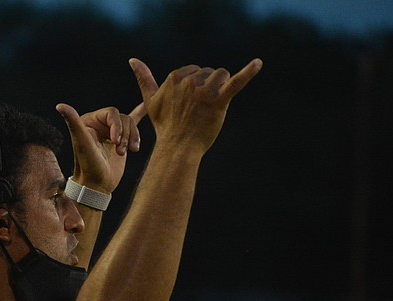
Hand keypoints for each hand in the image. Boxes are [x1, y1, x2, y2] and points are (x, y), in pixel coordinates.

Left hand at [55, 102, 145, 193]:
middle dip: (125, 134)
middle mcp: (99, 125)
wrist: (96, 186)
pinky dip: (139, 114)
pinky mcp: (120, 140)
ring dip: (132, 138)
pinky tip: (145, 107)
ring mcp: (110, 132)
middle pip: (123, 118)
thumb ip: (73, 123)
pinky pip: (131, 123)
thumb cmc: (88, 165)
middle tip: (121, 152)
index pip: (112, 113)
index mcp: (89, 121)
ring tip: (127, 152)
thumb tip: (59, 106)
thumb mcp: (82, 142)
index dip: (117, 125)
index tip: (115, 142)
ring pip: (130, 125)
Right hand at [129, 57, 261, 155]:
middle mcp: (189, 81)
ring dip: (220, 87)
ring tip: (211, 107)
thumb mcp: (151, 101)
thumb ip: (143, 79)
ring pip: (221, 75)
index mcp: (175, 77)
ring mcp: (205, 90)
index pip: (195, 70)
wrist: (178, 148)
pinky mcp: (219, 100)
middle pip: (209, 72)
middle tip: (198, 111)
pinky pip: (236, 83)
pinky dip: (249, 72)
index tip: (188, 104)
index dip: (195, 87)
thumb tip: (133, 60)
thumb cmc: (165, 125)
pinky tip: (259, 63)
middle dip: (207, 88)